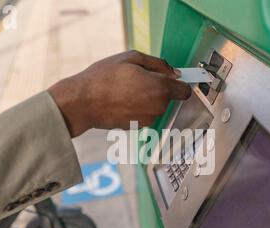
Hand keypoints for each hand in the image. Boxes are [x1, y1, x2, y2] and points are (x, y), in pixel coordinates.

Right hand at [48, 50, 191, 136]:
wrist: (83, 102)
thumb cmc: (104, 78)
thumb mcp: (132, 58)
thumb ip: (159, 64)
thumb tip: (174, 72)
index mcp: (160, 89)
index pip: (185, 91)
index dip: (180, 83)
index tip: (176, 80)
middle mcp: (158, 108)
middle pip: (168, 97)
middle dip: (158, 88)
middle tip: (137, 78)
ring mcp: (148, 120)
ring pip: (154, 106)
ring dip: (146, 98)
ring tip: (124, 89)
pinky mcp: (137, 127)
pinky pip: (143, 114)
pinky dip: (136, 108)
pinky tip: (120, 100)